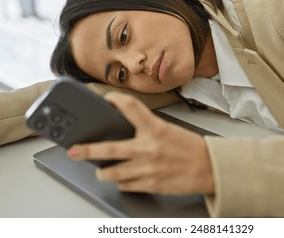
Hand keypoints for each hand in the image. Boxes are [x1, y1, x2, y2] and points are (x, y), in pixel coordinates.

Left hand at [67, 91, 214, 194]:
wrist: (209, 168)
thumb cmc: (191, 149)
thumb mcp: (169, 130)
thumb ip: (148, 129)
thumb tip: (126, 129)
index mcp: (156, 129)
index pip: (131, 107)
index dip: (116, 99)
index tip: (107, 98)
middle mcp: (149, 149)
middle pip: (109, 149)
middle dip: (86, 150)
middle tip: (73, 150)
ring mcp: (147, 169)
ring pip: (113, 172)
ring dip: (103, 171)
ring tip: (100, 170)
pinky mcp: (150, 184)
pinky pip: (126, 185)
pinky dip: (122, 181)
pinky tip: (123, 178)